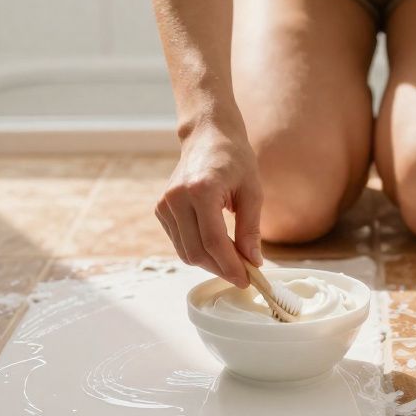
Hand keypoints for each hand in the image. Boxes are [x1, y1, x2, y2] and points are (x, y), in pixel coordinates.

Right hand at [156, 124, 261, 286]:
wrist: (207, 135)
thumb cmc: (234, 159)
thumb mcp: (252, 191)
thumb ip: (250, 229)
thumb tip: (253, 262)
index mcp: (201, 190)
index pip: (214, 241)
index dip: (231, 266)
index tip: (247, 279)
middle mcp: (177, 198)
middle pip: (197, 252)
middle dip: (221, 269)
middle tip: (244, 274)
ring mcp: (165, 204)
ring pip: (186, 252)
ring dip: (211, 263)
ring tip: (233, 261)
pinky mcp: (161, 209)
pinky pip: (180, 243)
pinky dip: (198, 251)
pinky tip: (217, 248)